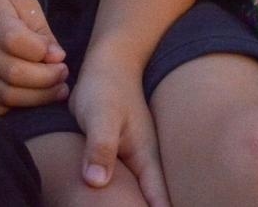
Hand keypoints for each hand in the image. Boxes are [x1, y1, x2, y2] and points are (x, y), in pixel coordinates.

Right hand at [0, 0, 68, 114]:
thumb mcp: (24, 5)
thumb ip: (42, 31)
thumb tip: (57, 58)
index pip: (14, 40)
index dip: (41, 52)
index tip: (58, 55)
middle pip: (13, 73)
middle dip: (47, 78)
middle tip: (63, 73)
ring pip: (6, 95)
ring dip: (39, 97)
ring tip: (57, 89)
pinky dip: (17, 108)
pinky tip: (32, 97)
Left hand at [68, 58, 167, 206]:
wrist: (109, 64)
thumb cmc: (105, 88)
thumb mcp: (100, 116)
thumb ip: (100, 148)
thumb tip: (96, 182)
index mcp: (147, 161)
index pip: (161, 205)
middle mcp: (147, 166)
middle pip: (155, 205)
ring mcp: (137, 162)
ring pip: (142, 198)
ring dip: (137, 205)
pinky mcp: (124, 159)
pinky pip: (131, 187)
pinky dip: (127, 199)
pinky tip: (114, 204)